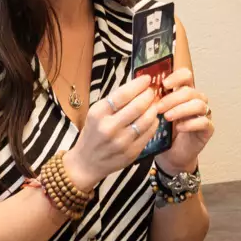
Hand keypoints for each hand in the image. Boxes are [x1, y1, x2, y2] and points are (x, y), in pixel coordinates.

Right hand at [65, 75, 160, 189]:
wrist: (86, 163)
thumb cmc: (92, 134)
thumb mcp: (96, 114)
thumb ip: (114, 102)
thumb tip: (136, 86)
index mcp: (98, 114)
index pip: (122, 94)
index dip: (138, 85)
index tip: (147, 78)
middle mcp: (109, 127)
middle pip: (137, 106)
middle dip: (149, 95)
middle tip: (152, 91)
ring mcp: (121, 142)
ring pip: (146, 120)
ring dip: (153, 109)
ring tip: (154, 104)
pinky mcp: (131, 153)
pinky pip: (148, 134)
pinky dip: (154, 123)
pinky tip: (153, 119)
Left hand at [153, 67, 213, 174]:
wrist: (170, 155)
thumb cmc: (163, 133)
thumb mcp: (156, 114)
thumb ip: (154, 100)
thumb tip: (141, 88)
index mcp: (184, 93)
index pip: (186, 76)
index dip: (177, 77)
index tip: (164, 84)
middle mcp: (196, 101)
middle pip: (190, 91)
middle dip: (173, 98)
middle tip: (158, 107)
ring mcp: (204, 114)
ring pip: (199, 104)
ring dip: (181, 109)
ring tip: (167, 117)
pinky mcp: (208, 129)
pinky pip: (204, 122)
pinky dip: (191, 124)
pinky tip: (179, 128)